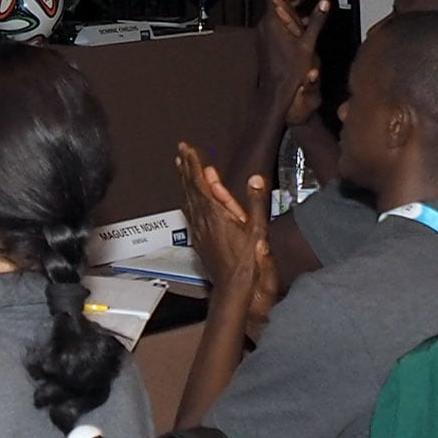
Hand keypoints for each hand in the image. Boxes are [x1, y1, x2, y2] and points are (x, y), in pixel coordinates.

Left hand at [176, 141, 278, 319]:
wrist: (234, 288)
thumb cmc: (248, 261)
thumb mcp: (257, 230)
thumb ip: (255, 203)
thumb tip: (256, 179)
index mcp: (215, 214)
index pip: (200, 183)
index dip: (194, 164)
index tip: (188, 148)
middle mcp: (202, 220)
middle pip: (190, 188)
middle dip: (185, 167)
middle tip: (180, 151)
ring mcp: (198, 230)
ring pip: (188, 199)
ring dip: (184, 181)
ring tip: (181, 167)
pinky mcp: (199, 239)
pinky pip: (190, 212)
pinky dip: (188, 198)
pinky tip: (188, 198)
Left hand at [255, 0, 330, 125]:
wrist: (277, 91)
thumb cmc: (291, 70)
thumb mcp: (308, 43)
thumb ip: (316, 21)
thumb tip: (324, 2)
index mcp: (272, 22)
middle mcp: (265, 26)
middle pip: (277, 1)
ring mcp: (264, 34)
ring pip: (278, 12)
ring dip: (294, 5)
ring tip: (311, 2)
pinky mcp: (267, 42)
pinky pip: (278, 23)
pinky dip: (290, 17)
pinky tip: (305, 22)